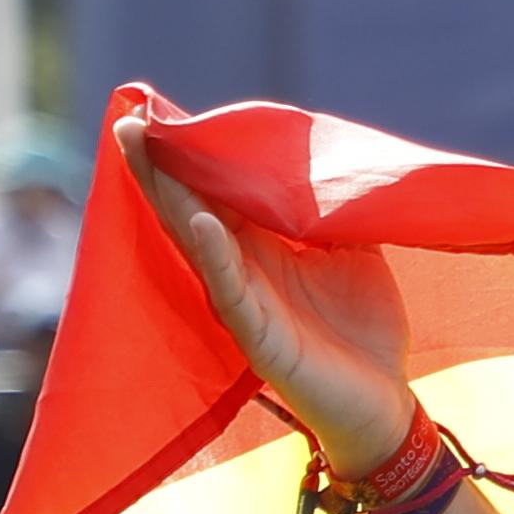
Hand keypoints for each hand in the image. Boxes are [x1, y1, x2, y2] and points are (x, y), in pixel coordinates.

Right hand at [120, 110, 412, 477]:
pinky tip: (200, 220)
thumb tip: (326, 163)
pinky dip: (215, 253)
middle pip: (190, 208)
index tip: (162, 112)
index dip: (193, 157)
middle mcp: (243, 271)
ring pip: (197, 240)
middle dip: (159, 166)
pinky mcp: (259, 337)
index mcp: (263, 248)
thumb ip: (332, 211)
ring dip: (171, 195)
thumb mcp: (353, 252)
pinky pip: (231, 290)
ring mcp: (245, 303)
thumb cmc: (363, 328)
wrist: (384, 400)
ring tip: (144, 150)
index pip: (216, 193)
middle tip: (130, 119)